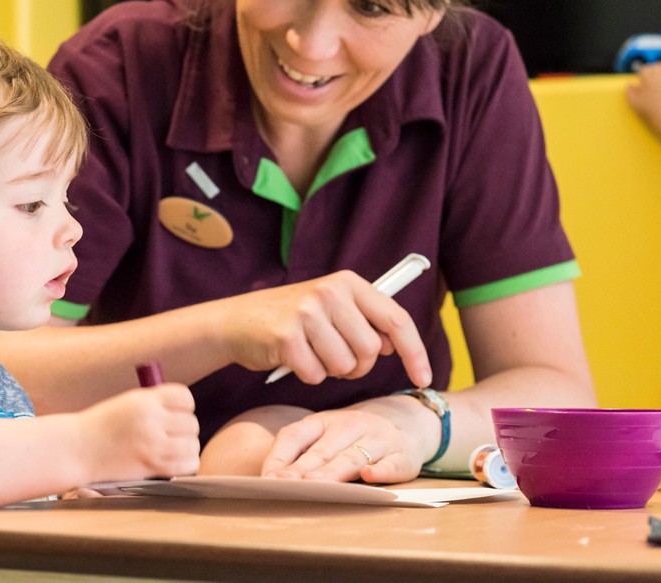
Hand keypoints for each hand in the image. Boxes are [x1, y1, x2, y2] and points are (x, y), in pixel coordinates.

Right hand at [80, 384, 199, 481]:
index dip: (185, 406)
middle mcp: (151, 420)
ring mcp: (152, 444)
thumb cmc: (102, 426)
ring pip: (192, 444)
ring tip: (174, 449)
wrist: (77, 449)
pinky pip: (187, 464)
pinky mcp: (152, 466)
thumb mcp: (128, 403)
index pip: (185, 397)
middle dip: (184, 429)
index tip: (176, 414)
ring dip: (187, 447)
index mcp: (145, 400)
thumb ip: (155, 404)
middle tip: (171, 435)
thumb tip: (184, 412)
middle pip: (191, 423)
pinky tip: (176, 461)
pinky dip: (187, 463)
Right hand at [221, 271, 430, 387]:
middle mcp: (329, 292)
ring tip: (311, 354)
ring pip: (346, 366)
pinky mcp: (287, 337)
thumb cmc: (290, 318)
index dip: (415, 352)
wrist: (236, 321)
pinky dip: (308, 376)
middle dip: (358, 365)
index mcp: (347, 282)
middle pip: (372, 350)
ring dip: (331, 371)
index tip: (424, 378)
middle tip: (334, 356)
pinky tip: (292, 359)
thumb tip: (395, 344)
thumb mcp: (330, 307)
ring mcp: (307, 313)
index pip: (396, 319)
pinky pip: (316, 375)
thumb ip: (364, 320)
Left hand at [259, 397, 431, 484]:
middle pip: (321, 451)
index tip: (267, 480)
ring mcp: (377, 440)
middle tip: (285, 488)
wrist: (405, 423)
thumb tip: (269, 482)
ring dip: (333, 473)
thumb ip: (301, 455)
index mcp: (323, 421)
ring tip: (316, 486)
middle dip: (302, 471)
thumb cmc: (352, 438)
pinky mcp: (401, 456)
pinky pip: (390, 464)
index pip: (295, 435)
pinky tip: (370, 476)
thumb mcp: (326, 437)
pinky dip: (381, 471)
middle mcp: (349, 426)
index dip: (279, 457)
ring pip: (352, 458)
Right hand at [625, 61, 660, 124]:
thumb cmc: (652, 110)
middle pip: (656, 65)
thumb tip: (629, 84)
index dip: (645, 75)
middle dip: (656, 71)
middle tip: (656, 80)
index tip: (646, 81)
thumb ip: (629, 92)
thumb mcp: (635, 103)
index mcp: (646, 77)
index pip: (645, 69)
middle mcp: (658, 73)